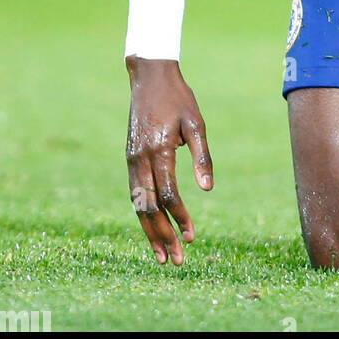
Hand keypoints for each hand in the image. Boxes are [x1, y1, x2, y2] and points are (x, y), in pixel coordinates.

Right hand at [125, 58, 212, 264]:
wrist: (149, 77)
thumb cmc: (178, 99)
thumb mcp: (196, 123)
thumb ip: (202, 156)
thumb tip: (207, 189)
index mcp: (159, 150)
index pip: (168, 195)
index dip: (180, 218)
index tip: (192, 236)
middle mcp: (140, 160)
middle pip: (149, 208)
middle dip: (162, 236)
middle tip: (175, 261)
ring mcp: (132, 160)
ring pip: (137, 205)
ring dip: (149, 232)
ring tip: (161, 256)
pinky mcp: (130, 159)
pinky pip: (134, 193)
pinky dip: (142, 214)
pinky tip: (151, 229)